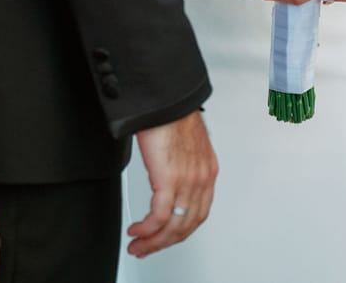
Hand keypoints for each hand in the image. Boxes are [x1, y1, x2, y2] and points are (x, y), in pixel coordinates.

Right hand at [127, 111, 216, 257]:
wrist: (166, 97)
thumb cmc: (172, 113)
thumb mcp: (185, 144)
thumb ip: (181, 163)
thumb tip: (167, 175)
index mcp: (207, 170)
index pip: (199, 213)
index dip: (181, 230)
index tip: (166, 236)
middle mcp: (202, 179)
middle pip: (187, 225)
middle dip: (165, 242)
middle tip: (148, 248)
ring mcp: (187, 181)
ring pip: (173, 227)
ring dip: (153, 242)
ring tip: (138, 245)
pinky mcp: (169, 179)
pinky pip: (159, 218)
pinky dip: (147, 230)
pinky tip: (137, 231)